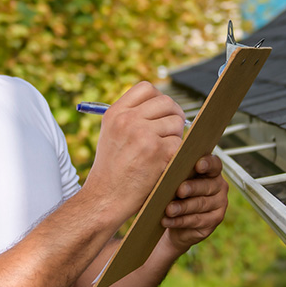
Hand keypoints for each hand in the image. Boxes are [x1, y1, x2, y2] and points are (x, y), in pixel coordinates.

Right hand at [86, 82, 185, 218]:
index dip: (158, 99)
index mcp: (116, 113)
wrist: (105, 198)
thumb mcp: (110, 134)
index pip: (146, 88)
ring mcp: (144, 135)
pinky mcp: (159, 152)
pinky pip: (180, 143)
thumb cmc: (111, 170)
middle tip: (170, 133)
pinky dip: (177, 154)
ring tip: (163, 152)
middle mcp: (129, 120)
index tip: (160, 113)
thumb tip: (161, 105)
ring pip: (177, 122)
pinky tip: (165, 164)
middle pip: (167, 102)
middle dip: (173, 116)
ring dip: (176, 136)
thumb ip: (130, 116)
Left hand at [161, 154, 227, 252]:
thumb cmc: (174, 194)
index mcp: (211, 171)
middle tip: (179, 191)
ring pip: (200, 204)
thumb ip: (175, 172)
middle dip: (191, 188)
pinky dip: (179, 221)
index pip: (214, 164)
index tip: (198, 165)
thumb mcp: (174, 181)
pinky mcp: (214, 220)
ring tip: (169, 210)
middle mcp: (219, 186)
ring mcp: (219, 204)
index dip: (207, 163)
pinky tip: (167, 220)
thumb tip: (166, 165)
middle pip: (206, 186)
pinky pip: (196, 220)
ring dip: (183, 207)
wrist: (175, 221)